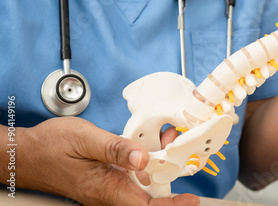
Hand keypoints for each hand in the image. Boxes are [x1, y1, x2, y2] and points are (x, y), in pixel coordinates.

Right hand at [16, 117, 198, 205]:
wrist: (26, 153)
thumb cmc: (51, 146)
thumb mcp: (86, 139)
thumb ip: (116, 149)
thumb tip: (144, 158)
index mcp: (105, 187)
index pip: (145, 205)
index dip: (170, 205)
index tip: (190, 200)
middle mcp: (107, 193)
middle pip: (148, 197)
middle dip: (169, 176)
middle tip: (178, 151)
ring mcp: (106, 189)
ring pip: (140, 186)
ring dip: (158, 168)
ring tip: (166, 143)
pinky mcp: (104, 181)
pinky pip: (130, 179)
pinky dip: (144, 165)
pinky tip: (147, 147)